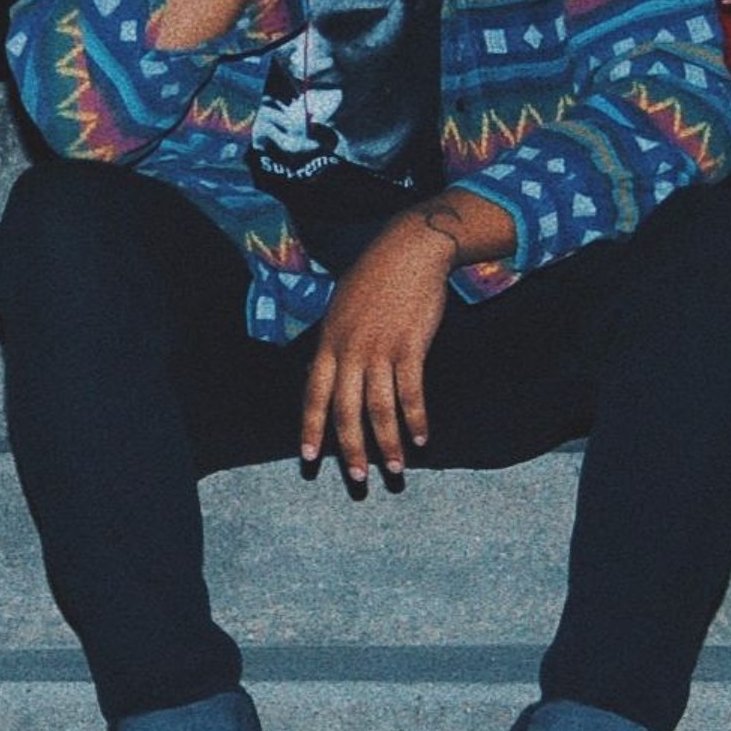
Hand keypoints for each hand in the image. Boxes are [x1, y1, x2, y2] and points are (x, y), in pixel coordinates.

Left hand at [299, 206, 459, 491]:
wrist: (407, 251)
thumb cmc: (373, 279)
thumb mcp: (340, 310)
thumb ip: (335, 344)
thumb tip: (328, 374)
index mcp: (327, 344)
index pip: (313, 395)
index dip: (310, 429)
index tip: (308, 459)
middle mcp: (349, 351)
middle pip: (346, 411)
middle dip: (350, 449)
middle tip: (357, 479)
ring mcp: (379, 350)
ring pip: (380, 409)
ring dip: (388, 442)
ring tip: (396, 467)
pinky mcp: (410, 347)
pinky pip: (412, 392)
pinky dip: (416, 418)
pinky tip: (422, 437)